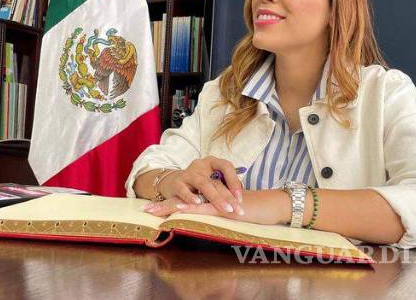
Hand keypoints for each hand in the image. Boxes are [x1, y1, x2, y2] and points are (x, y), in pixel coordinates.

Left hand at [144, 190, 290, 225]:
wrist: (270, 205)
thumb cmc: (254, 211)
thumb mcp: (232, 213)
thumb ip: (221, 214)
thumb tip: (213, 219)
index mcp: (211, 199)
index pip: (187, 200)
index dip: (170, 205)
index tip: (153, 209)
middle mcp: (210, 197)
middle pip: (182, 200)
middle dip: (163, 206)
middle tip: (144, 210)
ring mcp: (215, 202)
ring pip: (188, 203)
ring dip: (169, 207)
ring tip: (151, 211)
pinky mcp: (222, 208)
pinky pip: (203, 208)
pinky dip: (189, 208)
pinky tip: (177, 209)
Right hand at [158, 156, 243, 214]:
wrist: (174, 183)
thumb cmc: (199, 185)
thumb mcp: (212, 181)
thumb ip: (225, 186)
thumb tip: (241, 198)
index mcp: (212, 162)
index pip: (226, 166)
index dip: (234, 181)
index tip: (240, 198)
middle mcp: (200, 165)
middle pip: (216, 180)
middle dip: (228, 196)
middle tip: (237, 210)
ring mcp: (188, 173)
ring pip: (203, 184)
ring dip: (216, 198)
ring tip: (226, 209)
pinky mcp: (177, 183)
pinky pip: (184, 190)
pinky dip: (190, 197)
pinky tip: (197, 203)